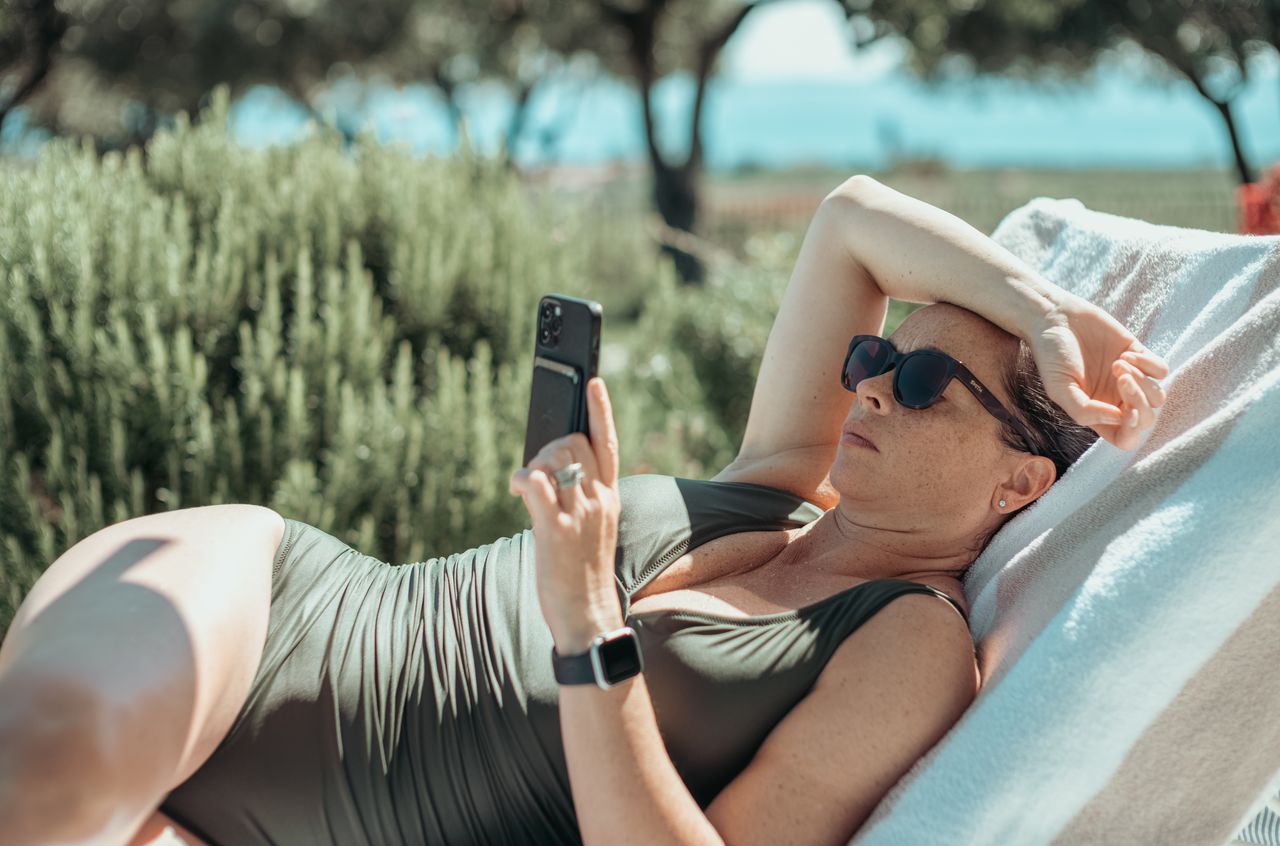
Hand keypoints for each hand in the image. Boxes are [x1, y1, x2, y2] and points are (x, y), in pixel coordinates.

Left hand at [508, 377, 622, 642]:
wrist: (587, 612)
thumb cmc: (583, 571)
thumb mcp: (592, 527)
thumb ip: (581, 496)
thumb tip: (550, 471)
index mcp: (609, 497)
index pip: (609, 443)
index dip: (601, 410)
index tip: (594, 381)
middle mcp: (598, 501)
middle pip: (574, 444)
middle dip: (548, 447)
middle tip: (537, 471)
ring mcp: (579, 515)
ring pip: (555, 461)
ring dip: (533, 464)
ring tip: (526, 487)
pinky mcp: (555, 531)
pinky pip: (536, 485)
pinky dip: (522, 479)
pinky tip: (517, 489)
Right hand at [1027, 290, 1169, 450]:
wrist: (1055, 319)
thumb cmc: (1052, 356)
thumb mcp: (1060, 389)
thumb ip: (1085, 411)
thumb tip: (1118, 418)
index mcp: (1098, 413)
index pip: (1125, 438)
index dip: (1132, 431)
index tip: (1127, 413)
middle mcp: (1116, 399)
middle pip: (1146, 418)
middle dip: (1138, 401)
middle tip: (1119, 378)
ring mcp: (1130, 378)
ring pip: (1157, 396)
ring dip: (1142, 381)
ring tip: (1116, 364)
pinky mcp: (1140, 356)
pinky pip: (1161, 370)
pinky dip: (1148, 364)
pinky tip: (1125, 355)